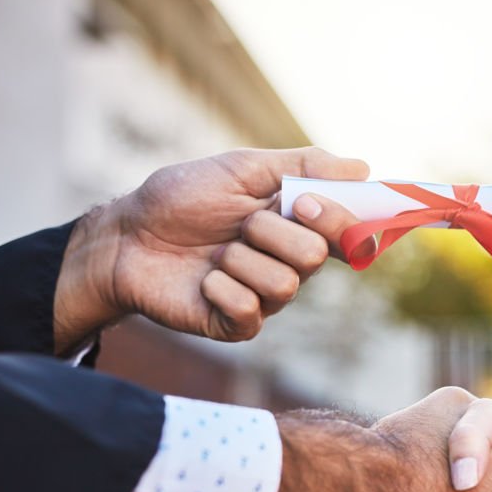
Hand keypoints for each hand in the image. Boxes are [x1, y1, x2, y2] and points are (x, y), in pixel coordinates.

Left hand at [53, 147, 370, 352]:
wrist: (128, 235)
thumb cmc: (183, 199)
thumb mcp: (244, 167)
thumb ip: (304, 166)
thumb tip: (363, 168)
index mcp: (302, 227)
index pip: (353, 235)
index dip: (339, 221)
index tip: (303, 203)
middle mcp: (292, 264)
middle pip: (316, 256)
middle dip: (271, 230)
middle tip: (240, 222)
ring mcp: (267, 297)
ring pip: (284, 283)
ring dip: (240, 257)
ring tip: (216, 251)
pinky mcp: (239, 325)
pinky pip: (249, 308)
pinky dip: (220, 286)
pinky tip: (204, 279)